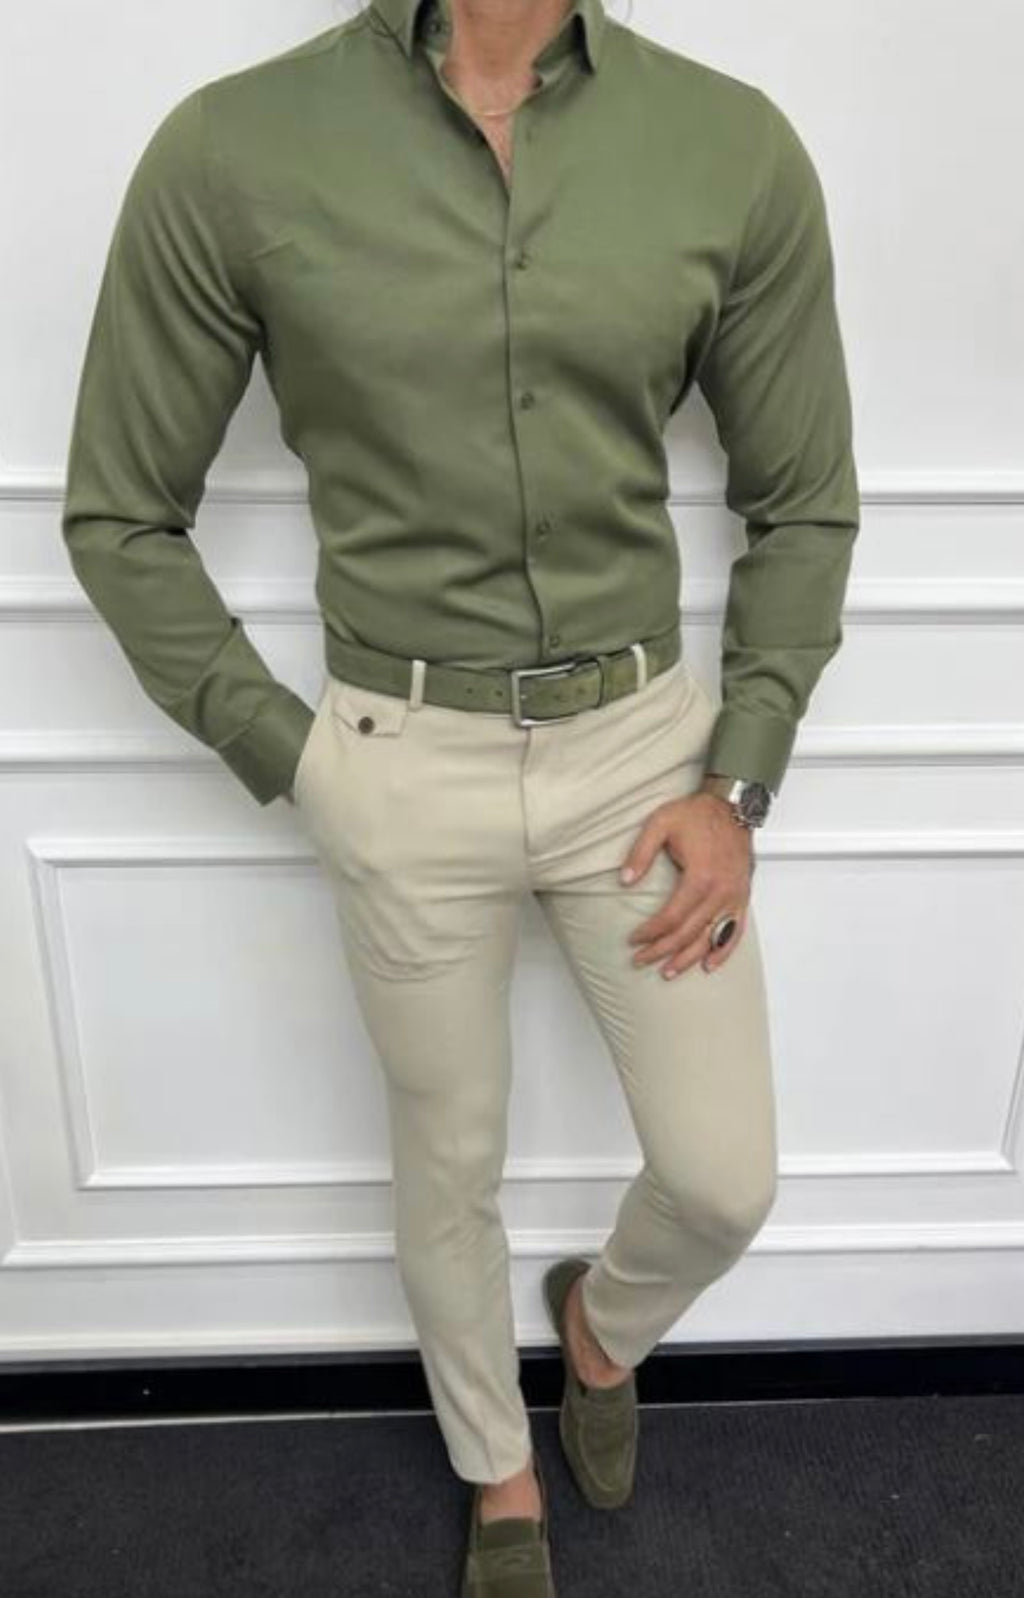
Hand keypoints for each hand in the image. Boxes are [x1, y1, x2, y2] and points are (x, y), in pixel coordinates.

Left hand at [620, 792, 753, 977]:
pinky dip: (723, 950)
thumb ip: (640, 853)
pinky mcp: (742, 896)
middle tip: (641, 960)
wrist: (732, 805)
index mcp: (700, 876)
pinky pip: (735, 930)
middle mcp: (720, 891)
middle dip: (663, 950)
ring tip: (669, 971)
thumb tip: (624, 880)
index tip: (634, 939)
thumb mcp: (660, 824)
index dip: (651, 932)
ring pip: (711, 937)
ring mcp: (734, 896)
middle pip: (689, 933)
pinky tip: (710, 964)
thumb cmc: (697, 814)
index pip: (671, 917)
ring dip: (689, 958)